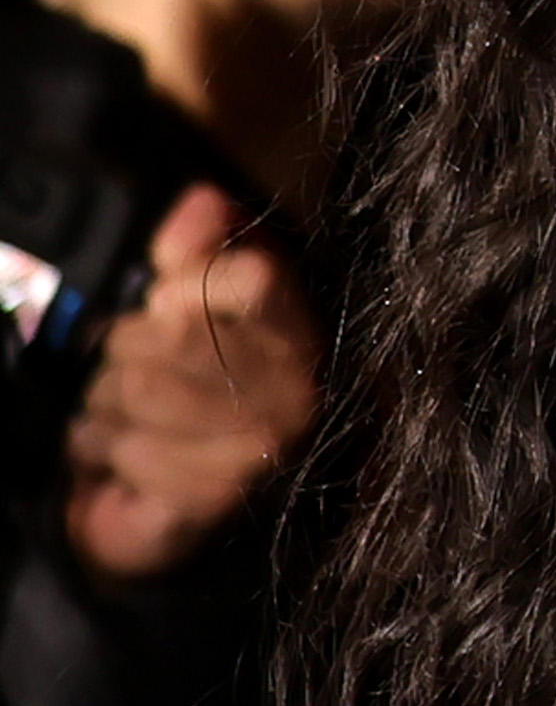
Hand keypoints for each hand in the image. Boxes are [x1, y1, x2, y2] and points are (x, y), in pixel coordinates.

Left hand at [63, 189, 321, 580]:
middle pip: (174, 335)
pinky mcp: (221, 494)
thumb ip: (194, 250)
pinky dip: (108, 450)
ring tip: (125, 413)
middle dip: (128, 352)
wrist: (168, 504)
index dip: (188, 286)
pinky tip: (125, 453)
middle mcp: (296, 386)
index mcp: (296, 329)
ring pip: (142, 393)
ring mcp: (262, 444)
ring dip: (110, 404)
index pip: (248, 278)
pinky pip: (132, 450)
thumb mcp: (186, 307)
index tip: (167, 304)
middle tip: (133, 369)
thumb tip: (202, 200)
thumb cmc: (180, 392)